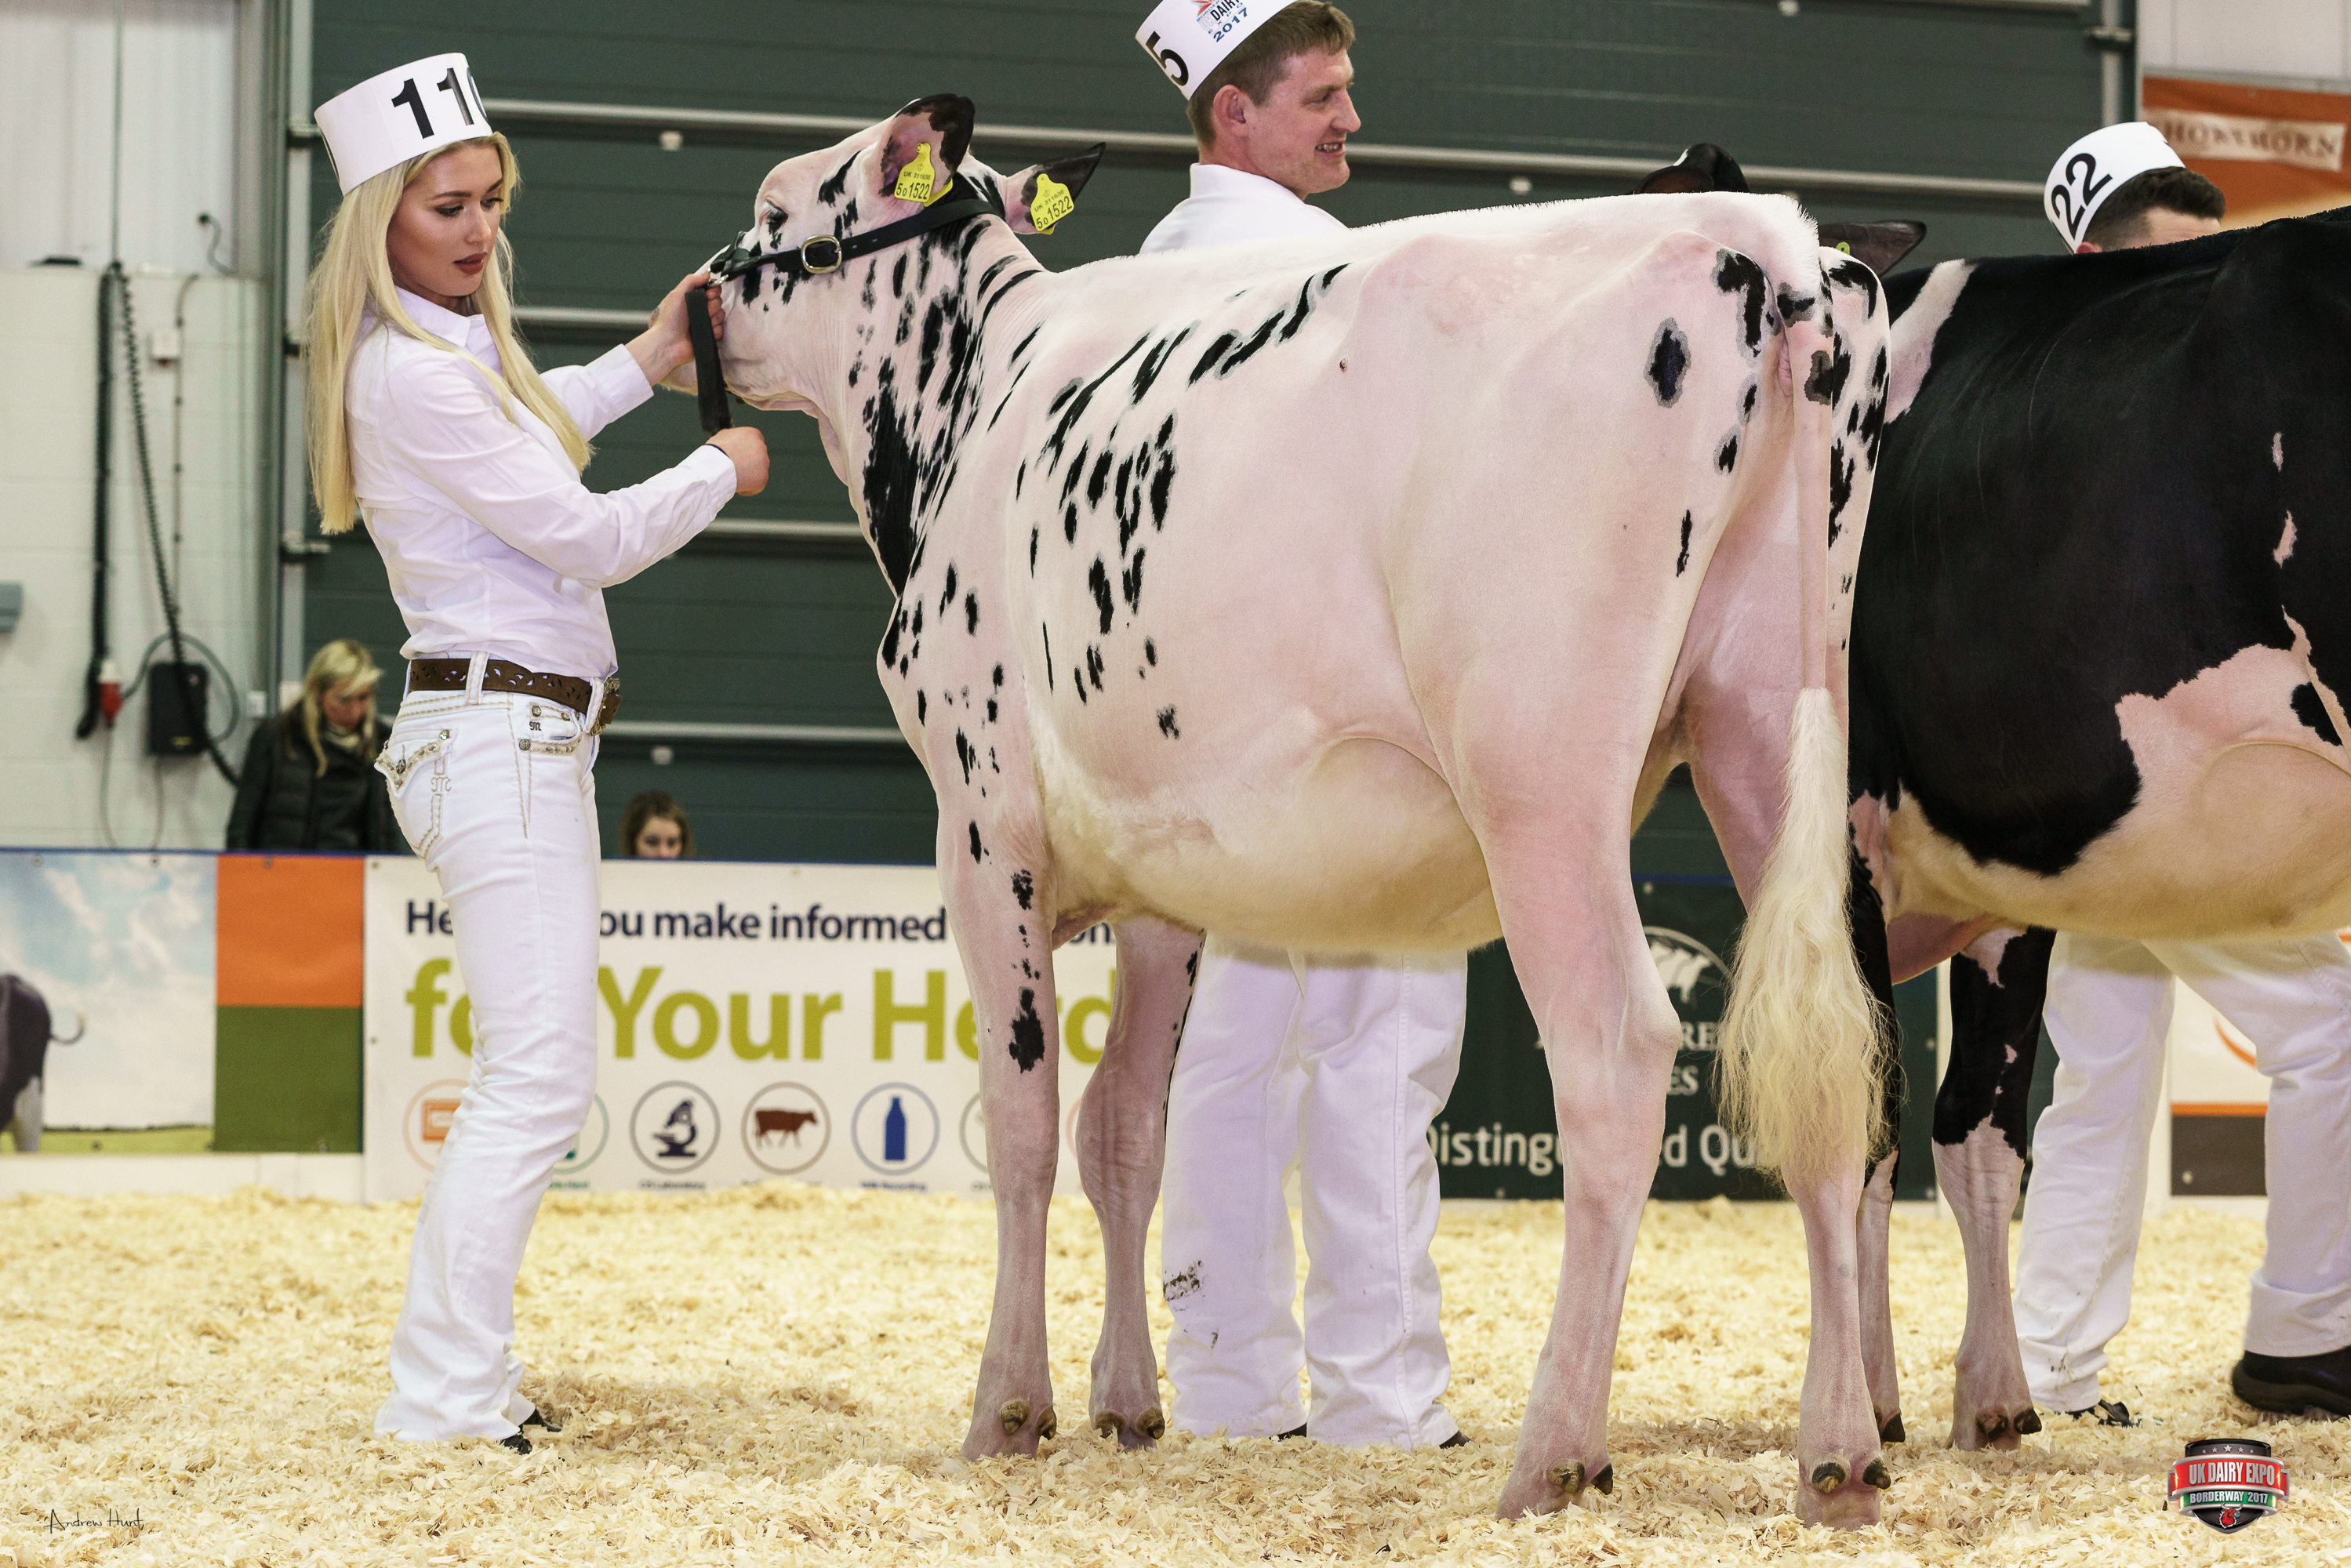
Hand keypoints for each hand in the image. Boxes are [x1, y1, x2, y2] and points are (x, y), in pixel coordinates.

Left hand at [629, 271, 721, 386]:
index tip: (708, 295)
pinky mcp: (709, 336)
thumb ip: (692, 281)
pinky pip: (721, 330)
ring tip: (702, 323)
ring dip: (714, 319)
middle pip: (719, 302)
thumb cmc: (670, 319)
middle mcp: (700, 310)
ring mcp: (705, 323)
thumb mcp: (678, 294)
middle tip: (703, 311)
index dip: (714, 291)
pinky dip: (715, 331)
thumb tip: (707, 274)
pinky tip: (705, 332)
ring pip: (721, 316)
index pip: (712, 290)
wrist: (669, 343)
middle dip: (713, 306)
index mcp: (693, 299)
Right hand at [707, 426, 767, 495]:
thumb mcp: (722, 437)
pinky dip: (748, 488)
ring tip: (733, 477)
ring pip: (758, 471)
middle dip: (749, 463)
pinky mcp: (763, 478)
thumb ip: (733, 437)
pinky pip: (757, 485)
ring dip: (748, 476)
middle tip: (735, 469)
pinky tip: (737, 486)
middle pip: (758, 457)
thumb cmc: (715, 452)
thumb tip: (731, 437)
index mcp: (752, 434)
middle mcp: (761, 447)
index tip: (739, 457)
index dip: (747, 450)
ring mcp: (764, 463)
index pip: (755, 441)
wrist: (716, 467)